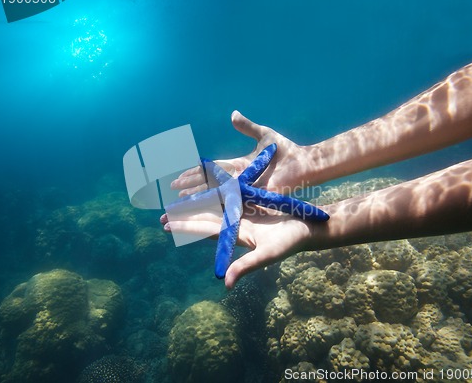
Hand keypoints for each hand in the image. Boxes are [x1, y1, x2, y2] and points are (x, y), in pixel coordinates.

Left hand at [160, 205, 321, 288]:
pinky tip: (208, 188)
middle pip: (205, 219)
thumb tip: (225, 284)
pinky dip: (218, 193)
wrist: (308, 229)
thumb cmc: (290, 242)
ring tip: (179, 201)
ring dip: (198, 205)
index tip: (165, 223)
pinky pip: (230, 198)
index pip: (205, 230)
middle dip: (185, 216)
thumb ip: (246, 267)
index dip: (186, 227)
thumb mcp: (268, 255)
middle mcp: (236, 225)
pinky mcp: (253, 206)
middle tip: (163, 213)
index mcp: (236, 235)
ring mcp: (244, 215)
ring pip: (215, 207)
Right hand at [171, 111, 312, 195]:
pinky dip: (215, 205)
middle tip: (171, 193)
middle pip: (208, 184)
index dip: (194, 173)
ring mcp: (244, 190)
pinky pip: (230, 202)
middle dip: (190, 188)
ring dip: (197, 199)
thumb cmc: (286, 150)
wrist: (304, 163)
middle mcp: (238, 180)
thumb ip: (247, 127)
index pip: (211, 170)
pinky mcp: (252, 197)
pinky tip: (201, 210)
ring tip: (180, 204)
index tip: (178, 175)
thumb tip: (232, 114)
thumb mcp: (264, 135)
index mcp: (238, 166)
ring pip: (215, 195)